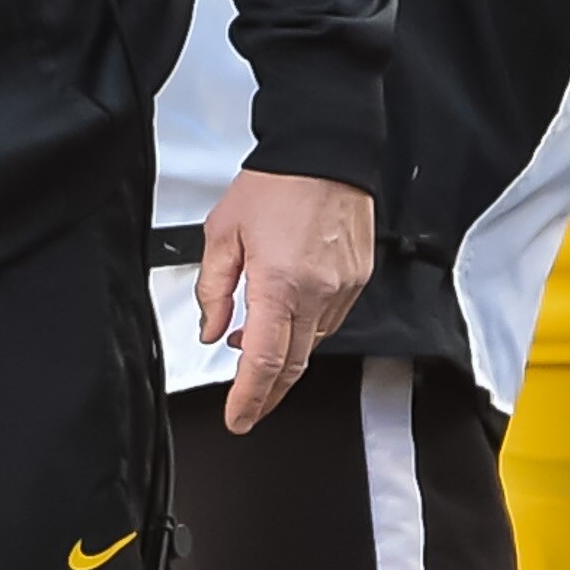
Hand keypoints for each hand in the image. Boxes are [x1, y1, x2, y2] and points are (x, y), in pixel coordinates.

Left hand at [198, 168, 374, 434]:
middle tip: (246, 407)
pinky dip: (304, 331)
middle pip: (293, 365)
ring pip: (312, 344)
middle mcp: (318, 292)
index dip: (249, 398)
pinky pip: (329, 321)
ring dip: (283, 357)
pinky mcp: (357, 280)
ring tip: (252, 349)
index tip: (237, 418)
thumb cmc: (275, 183)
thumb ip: (213, 289)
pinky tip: (283, 319)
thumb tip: (211, 330)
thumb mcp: (222, 233)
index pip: (265, 362)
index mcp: (279, 283)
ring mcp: (343, 288)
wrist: (324, 152)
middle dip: (267, 394)